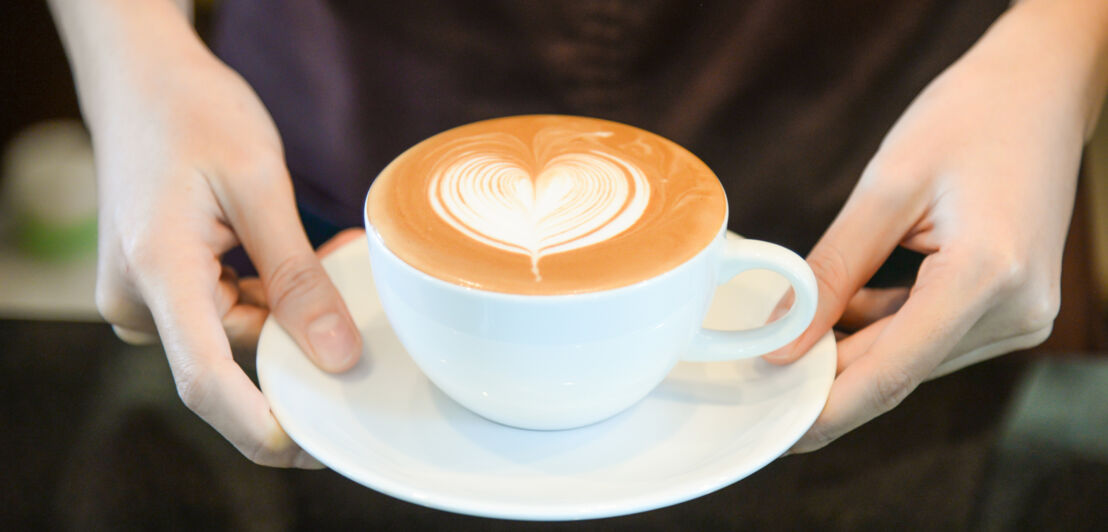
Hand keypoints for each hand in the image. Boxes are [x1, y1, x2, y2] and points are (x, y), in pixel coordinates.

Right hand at [92, 45, 361, 466]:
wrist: (141, 76)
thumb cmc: (194, 112)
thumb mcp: (259, 184)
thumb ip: (297, 275)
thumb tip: (336, 355)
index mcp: (158, 271)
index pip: (205, 381)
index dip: (260, 427)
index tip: (314, 450)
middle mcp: (139, 298)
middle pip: (231, 358)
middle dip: (295, 337)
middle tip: (343, 283)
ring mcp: (144, 296)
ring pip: (232, 337)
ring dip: (282, 311)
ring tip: (316, 251)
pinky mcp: (159, 287)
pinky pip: (220, 314)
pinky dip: (261, 296)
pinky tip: (284, 256)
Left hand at [765, 0, 1107, 452]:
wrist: (1042, 88)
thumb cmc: (969, 117)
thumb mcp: (885, 188)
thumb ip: (832, 270)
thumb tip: (784, 340)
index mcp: (988, 276)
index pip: (892, 372)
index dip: (828, 408)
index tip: (777, 432)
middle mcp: (1016, 310)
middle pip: (901, 368)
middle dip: (829, 378)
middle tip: (762, 380)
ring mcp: (1022, 314)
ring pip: (913, 356)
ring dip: (853, 349)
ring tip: (793, 330)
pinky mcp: (1013, 307)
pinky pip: (932, 335)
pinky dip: (884, 328)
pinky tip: (843, 308)